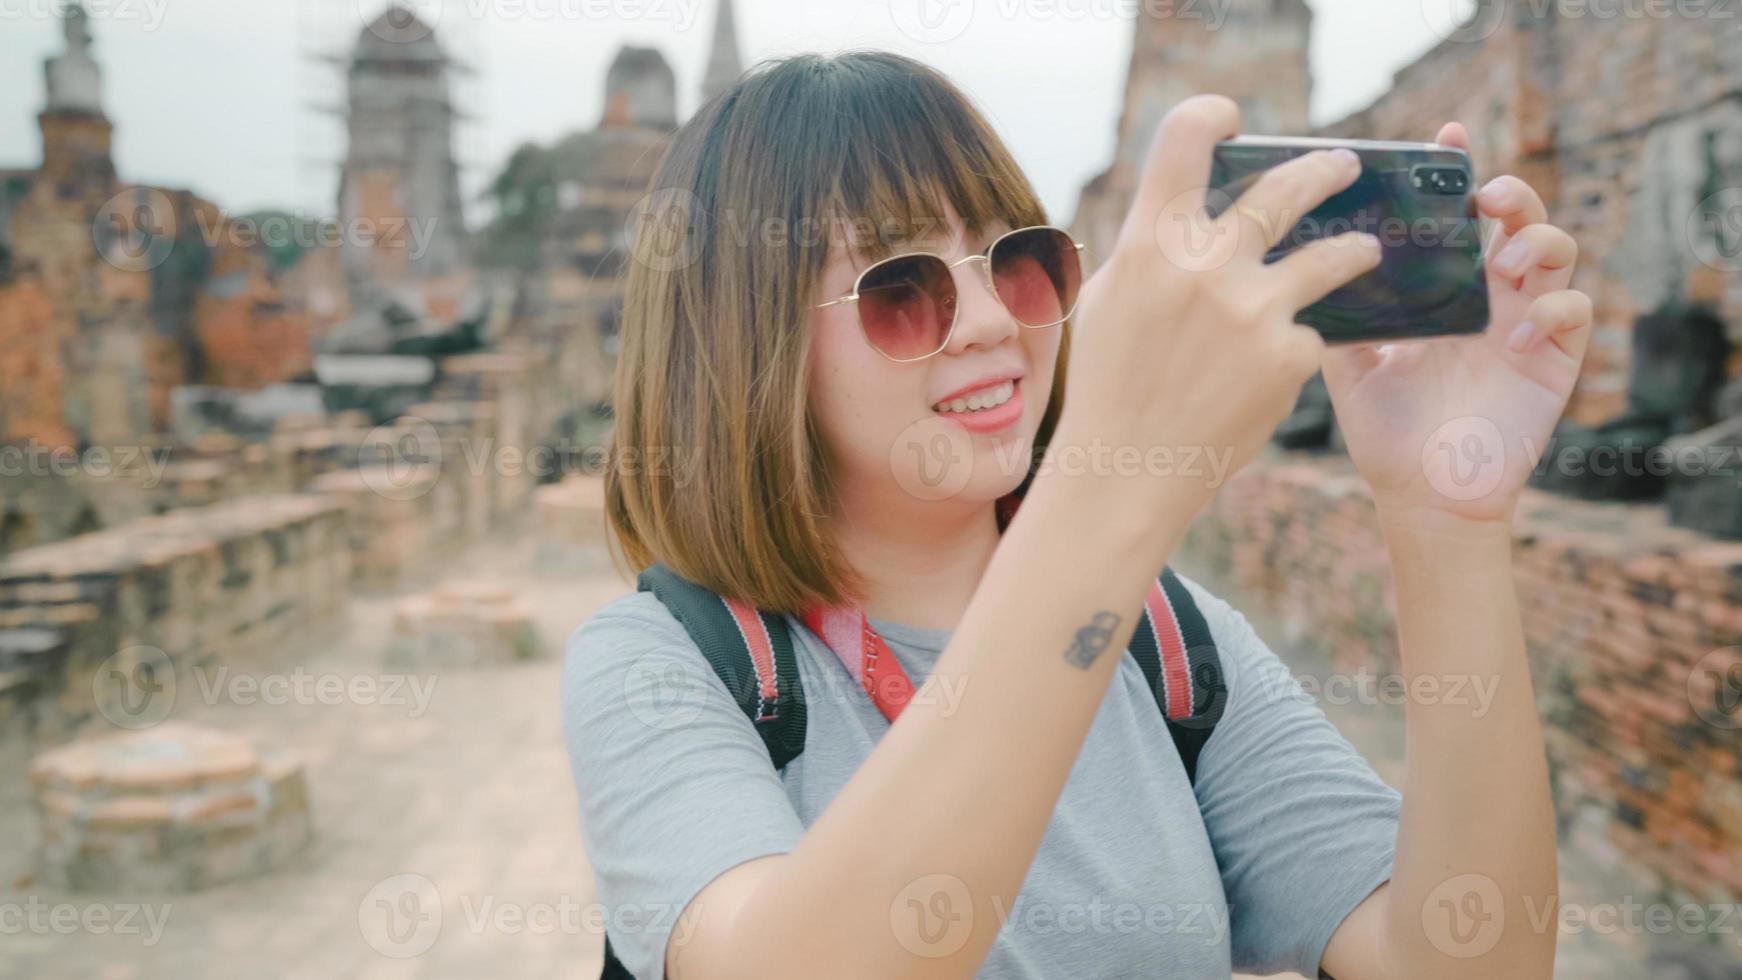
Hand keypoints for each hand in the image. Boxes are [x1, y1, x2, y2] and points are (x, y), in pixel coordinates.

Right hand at [1051, 95, 1381, 520]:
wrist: (1128, 471)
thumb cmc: (1109, 386)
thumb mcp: (1110, 301)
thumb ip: (1150, 248)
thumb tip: (1190, 209)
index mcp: (1150, 242)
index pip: (1185, 138)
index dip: (1211, 116)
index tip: (1231, 120)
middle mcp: (1204, 264)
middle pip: (1284, 187)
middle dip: (1324, 170)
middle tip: (1343, 167)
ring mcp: (1253, 309)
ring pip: (1328, 257)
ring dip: (1353, 248)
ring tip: (1366, 248)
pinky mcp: (1288, 355)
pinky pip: (1307, 333)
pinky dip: (1292, 347)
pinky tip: (1270, 373)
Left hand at [1322, 122, 1592, 529]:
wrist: (1421, 496)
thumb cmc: (1385, 431)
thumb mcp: (1349, 365)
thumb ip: (1337, 314)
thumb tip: (1300, 266)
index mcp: (1444, 288)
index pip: (1457, 217)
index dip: (1459, 171)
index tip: (1445, 135)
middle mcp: (1489, 295)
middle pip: (1517, 218)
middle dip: (1511, 193)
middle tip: (1487, 196)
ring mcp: (1526, 322)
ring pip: (1557, 251)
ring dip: (1539, 240)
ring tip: (1508, 259)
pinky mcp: (1555, 359)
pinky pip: (1573, 312)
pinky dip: (1552, 309)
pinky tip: (1513, 333)